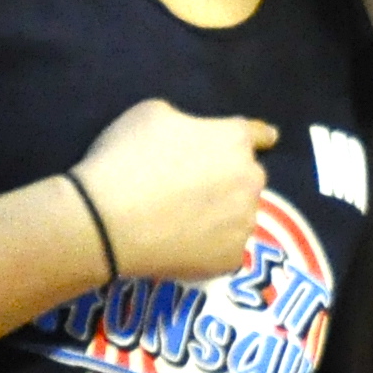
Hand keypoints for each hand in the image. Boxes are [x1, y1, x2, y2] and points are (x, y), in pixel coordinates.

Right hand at [68, 100, 274, 281]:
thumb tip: (190, 134)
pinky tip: (181, 247)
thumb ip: (184, 121)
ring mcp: (243, 221)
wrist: (105, 222)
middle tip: (191, 190)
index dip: (259, 137)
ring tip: (182, 222)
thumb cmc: (125, 159)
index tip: (268, 140)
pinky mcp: (231, 257)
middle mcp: (250, 179)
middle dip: (229, 179)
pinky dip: (208, 248)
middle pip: (247, 176)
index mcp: (234, 140)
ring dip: (221, 214)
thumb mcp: (150, 115)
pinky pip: (225, 249)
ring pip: (239, 214)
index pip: (257, 135)